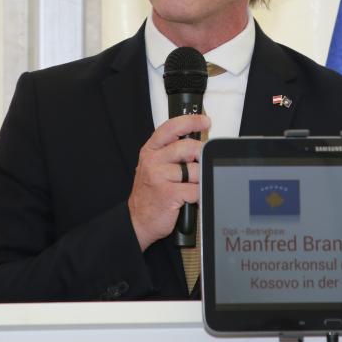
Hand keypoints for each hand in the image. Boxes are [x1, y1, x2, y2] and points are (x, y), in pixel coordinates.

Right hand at [127, 113, 210, 250]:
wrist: (137, 220)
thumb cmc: (150, 193)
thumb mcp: (153, 166)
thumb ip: (170, 152)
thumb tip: (196, 142)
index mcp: (150, 150)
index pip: (171, 128)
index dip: (190, 121)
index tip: (204, 121)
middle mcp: (153, 160)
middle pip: (189, 147)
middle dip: (201, 155)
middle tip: (200, 164)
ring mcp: (160, 176)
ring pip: (195, 170)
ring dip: (198, 180)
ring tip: (189, 186)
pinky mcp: (169, 193)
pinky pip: (195, 189)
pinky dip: (198, 195)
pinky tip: (189, 198)